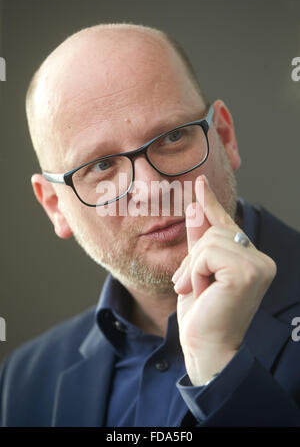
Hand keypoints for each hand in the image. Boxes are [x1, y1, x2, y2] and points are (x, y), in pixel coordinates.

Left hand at [173, 175, 276, 385]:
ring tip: (194, 289)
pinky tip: (198, 290)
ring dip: (192, 266)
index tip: (200, 183)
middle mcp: (261, 260)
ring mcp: (258, 265)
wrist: (205, 346)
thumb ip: (198, 240)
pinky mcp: (248, 272)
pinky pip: (208, 252)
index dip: (210, 204)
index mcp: (251, 259)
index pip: (227, 225)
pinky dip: (195, 270)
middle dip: (193, 256)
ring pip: (210, 240)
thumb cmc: (202, 313)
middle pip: (215, 230)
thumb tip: (193, 205)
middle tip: (188, 284)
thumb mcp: (196, 270)